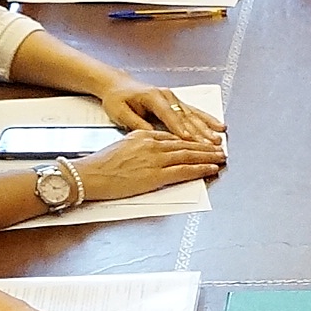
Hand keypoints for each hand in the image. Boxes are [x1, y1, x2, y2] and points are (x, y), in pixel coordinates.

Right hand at [68, 126, 224, 199]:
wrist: (90, 174)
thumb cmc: (101, 165)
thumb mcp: (123, 146)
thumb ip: (140, 145)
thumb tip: (153, 151)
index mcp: (144, 135)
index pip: (174, 137)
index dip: (191, 140)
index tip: (203, 141)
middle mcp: (152, 143)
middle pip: (185, 143)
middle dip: (205, 146)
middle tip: (220, 147)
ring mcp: (155, 159)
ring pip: (188, 155)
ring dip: (208, 156)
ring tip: (221, 156)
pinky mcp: (155, 175)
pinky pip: (183, 171)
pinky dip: (200, 169)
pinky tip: (211, 168)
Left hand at [100, 83, 225, 143]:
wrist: (117, 85)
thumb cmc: (117, 98)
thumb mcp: (120, 112)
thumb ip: (137, 124)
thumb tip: (152, 135)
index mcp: (152, 97)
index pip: (169, 116)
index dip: (179, 129)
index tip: (189, 140)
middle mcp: (166, 96)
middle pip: (186, 117)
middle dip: (200, 132)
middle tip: (211, 144)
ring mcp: (173, 98)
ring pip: (193, 115)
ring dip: (207, 128)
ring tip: (218, 137)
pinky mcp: (176, 103)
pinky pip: (194, 112)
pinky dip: (207, 120)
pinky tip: (218, 126)